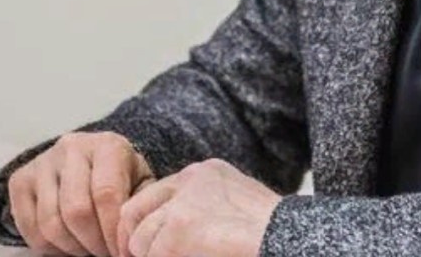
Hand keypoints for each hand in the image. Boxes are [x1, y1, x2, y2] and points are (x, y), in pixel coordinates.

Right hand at [8, 131, 154, 255]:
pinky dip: (50, 247)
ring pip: (50, 223)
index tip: (122, 251)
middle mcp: (71, 147)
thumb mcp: (140, 183)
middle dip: (94, 243)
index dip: (113, 231)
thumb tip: (131, 238)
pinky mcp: (20, 180)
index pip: (106, 194)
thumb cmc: (121, 176)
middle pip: (76, 211)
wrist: (91, 159)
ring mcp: (42, 162)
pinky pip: (30, 228)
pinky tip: (69, 242)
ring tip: (89, 247)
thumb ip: (139, 206)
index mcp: (107, 145)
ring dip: (73, 248)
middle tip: (106, 252)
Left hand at [117, 158, 282, 256]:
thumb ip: (204, 209)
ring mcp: (183, 203)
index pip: (158, 195)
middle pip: (136, 209)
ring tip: (182, 256)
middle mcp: (190, 180)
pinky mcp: (178, 229)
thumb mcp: (235, 207)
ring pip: (141, 239)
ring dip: (153, 256)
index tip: (147, 248)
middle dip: (133, 240)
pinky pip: (153, 255)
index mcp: (206, 172)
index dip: (149, 224)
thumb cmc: (269, 234)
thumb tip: (168, 238)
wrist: (287, 238)